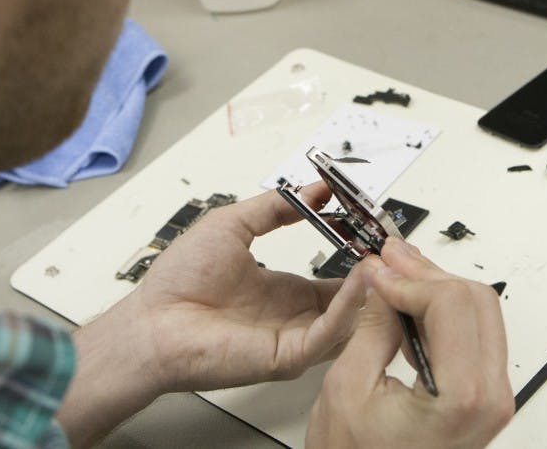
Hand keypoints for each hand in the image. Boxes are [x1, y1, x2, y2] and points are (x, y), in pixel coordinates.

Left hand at [124, 183, 368, 391]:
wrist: (153, 321)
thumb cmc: (179, 281)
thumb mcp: (233, 224)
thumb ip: (277, 207)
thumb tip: (314, 189)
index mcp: (282, 291)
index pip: (335, 280)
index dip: (357, 257)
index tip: (374, 235)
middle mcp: (292, 316)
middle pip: (350, 302)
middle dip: (374, 276)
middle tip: (393, 250)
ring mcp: (293, 338)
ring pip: (348, 319)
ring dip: (369, 291)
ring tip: (384, 261)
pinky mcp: (288, 356)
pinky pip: (328, 334)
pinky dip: (349, 309)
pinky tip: (359, 282)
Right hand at [306, 238, 513, 448]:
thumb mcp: (348, 388)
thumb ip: (371, 325)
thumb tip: (380, 278)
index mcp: (461, 397)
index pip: (453, 303)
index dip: (411, 277)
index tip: (378, 271)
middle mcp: (490, 397)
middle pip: (476, 299)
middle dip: (427, 274)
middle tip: (386, 260)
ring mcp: (492, 397)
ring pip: (480, 311)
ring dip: (435, 288)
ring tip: (392, 278)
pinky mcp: (485, 395)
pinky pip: (474, 333)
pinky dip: (442, 311)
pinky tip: (408, 306)